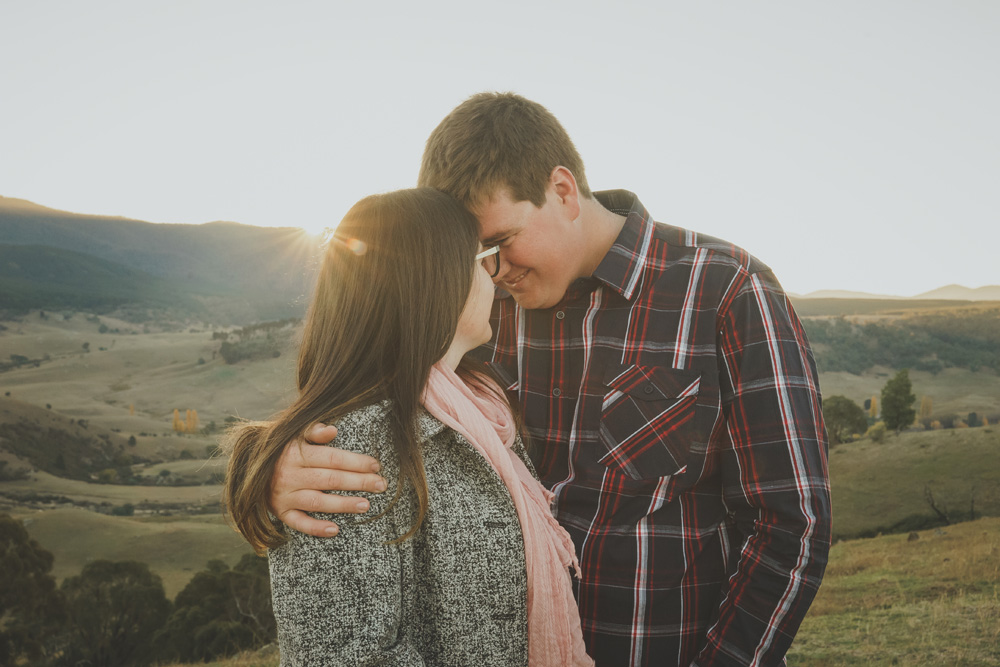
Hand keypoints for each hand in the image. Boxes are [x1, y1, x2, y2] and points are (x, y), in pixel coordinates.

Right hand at [269, 423, 386, 536]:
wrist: (248, 464)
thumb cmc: (282, 447)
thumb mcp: (294, 433)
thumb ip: (314, 430)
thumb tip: (332, 430)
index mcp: (296, 453)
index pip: (332, 458)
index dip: (356, 462)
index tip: (376, 465)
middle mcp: (289, 475)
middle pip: (330, 480)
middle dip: (358, 482)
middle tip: (381, 485)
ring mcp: (284, 495)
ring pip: (317, 502)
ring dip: (343, 505)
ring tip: (366, 505)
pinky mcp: (279, 512)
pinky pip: (298, 523)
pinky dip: (315, 528)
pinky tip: (335, 530)